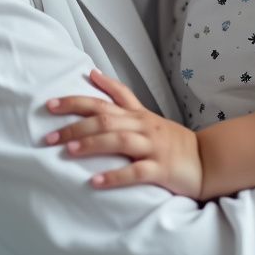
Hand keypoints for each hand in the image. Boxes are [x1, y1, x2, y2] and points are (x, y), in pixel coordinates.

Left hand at [45, 68, 203, 197]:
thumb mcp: (145, 114)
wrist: (206, 159)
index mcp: (136, 114)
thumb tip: (92, 73)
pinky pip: (136, 172)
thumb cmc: (170, 139)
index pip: (102, 101)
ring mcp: (152, 147)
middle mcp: (142, 127)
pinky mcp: (161, 169)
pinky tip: (96, 181)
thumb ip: (119, 96)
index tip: (50, 105)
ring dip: (92, 145)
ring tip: (69, 151)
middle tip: (49, 136)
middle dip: (75, 126)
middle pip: (105, 120)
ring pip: (119, 141)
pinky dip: (115, 176)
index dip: (76, 101)